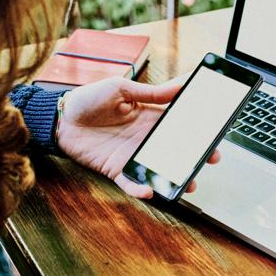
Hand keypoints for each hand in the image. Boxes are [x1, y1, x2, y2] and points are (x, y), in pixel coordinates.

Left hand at [55, 76, 219, 197]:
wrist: (60, 117)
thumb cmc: (89, 99)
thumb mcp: (122, 89)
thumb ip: (151, 92)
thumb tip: (180, 85)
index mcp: (150, 116)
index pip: (180, 123)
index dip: (198, 128)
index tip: (215, 132)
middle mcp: (145, 137)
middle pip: (177, 150)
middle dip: (196, 156)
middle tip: (212, 158)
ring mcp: (132, 154)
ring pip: (160, 169)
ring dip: (175, 177)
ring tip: (189, 182)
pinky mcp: (116, 168)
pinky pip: (132, 182)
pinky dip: (141, 188)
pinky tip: (151, 190)